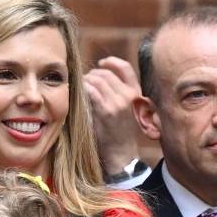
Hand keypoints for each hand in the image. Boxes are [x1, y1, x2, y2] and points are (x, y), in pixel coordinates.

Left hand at [84, 57, 142, 176]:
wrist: (121, 154)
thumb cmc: (119, 133)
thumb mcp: (125, 110)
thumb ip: (116, 93)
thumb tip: (97, 76)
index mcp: (136, 94)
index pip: (126, 68)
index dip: (112, 62)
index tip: (101, 63)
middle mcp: (129, 95)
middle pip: (106, 73)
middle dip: (92, 75)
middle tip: (84, 83)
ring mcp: (118, 102)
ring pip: (97, 80)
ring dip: (85, 82)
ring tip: (81, 91)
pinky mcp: (107, 110)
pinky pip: (91, 91)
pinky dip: (83, 90)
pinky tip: (80, 96)